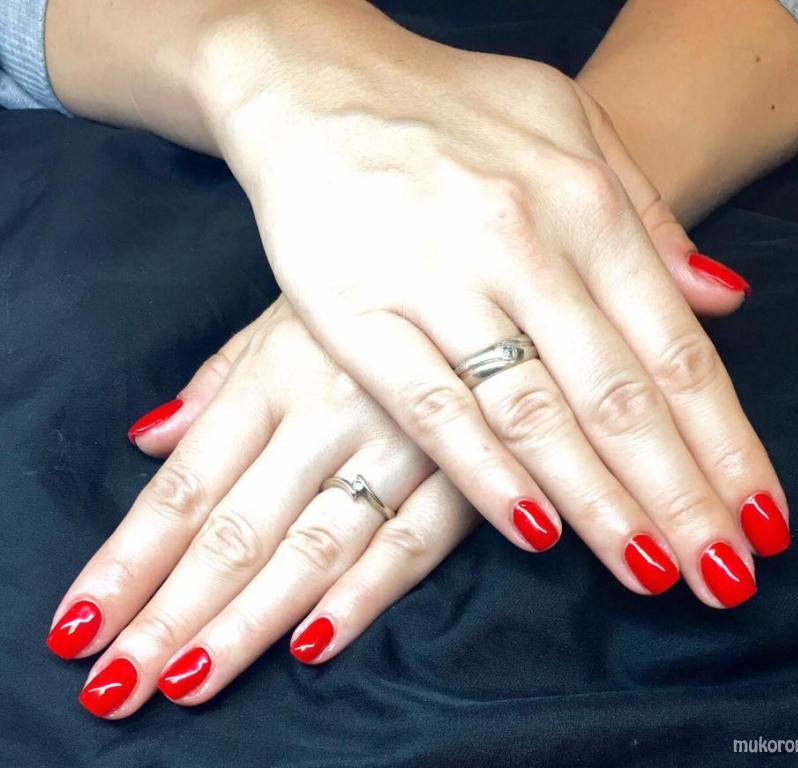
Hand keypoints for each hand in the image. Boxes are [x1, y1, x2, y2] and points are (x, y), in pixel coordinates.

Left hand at [46, 297, 477, 717]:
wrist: (476, 278)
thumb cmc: (365, 298)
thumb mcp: (281, 318)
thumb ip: (213, 384)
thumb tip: (145, 440)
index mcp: (274, 373)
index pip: (187, 484)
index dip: (130, 560)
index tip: (84, 624)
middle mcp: (328, 410)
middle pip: (239, 528)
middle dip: (174, 612)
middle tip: (121, 685)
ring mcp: (398, 444)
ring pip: (316, 545)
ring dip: (251, 620)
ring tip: (193, 680)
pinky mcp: (464, 470)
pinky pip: (415, 540)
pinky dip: (366, 593)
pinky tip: (314, 643)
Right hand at [207, 5, 787, 599]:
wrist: (317, 88)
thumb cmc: (449, 111)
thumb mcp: (568, 125)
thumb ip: (646, 215)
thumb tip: (723, 297)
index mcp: (581, 201)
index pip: (674, 348)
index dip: (724, 441)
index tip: (758, 516)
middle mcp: (518, 243)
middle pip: (617, 396)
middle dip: (680, 497)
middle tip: (722, 576)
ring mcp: (433, 281)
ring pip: (533, 413)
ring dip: (599, 503)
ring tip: (649, 571)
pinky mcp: (353, 314)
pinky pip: (430, 408)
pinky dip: (485, 474)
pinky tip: (534, 529)